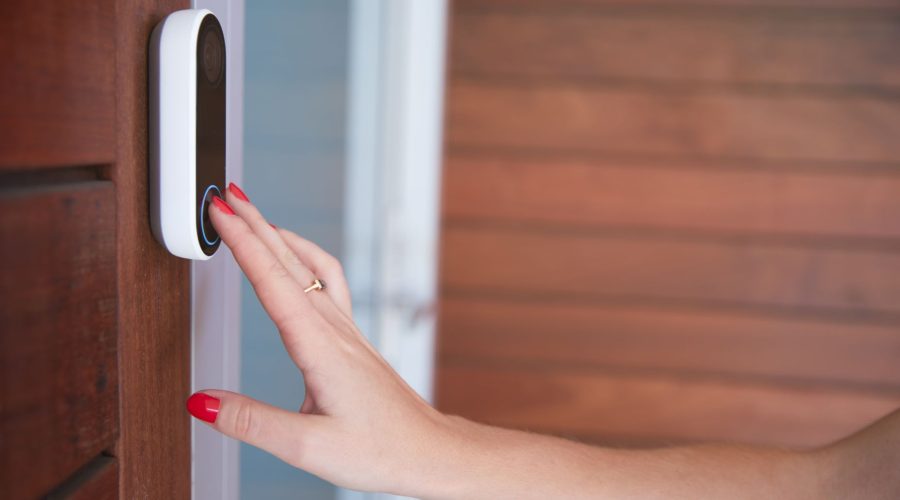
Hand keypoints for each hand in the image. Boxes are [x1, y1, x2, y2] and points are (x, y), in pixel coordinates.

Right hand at [190, 183, 452, 495]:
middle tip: (225, 196)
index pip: (273, 282)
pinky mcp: (353, 338)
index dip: (243, 242)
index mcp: (321, 349)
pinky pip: (329, 282)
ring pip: (310, 267)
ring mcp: (348, 330)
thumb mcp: (308, 447)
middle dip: (255, 224)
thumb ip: (252, 423)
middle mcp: (336, 330)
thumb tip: (201, 402)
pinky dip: (305, 259)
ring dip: (279, 237)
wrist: (428, 451)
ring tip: (253, 215)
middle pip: (290, 262)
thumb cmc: (381, 450)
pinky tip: (296, 259)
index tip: (220, 212)